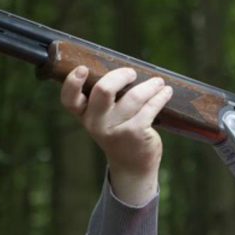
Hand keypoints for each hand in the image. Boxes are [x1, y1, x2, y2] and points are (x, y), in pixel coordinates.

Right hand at [60, 65, 172, 204]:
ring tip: (158, 82)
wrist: (131, 165)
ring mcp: (116, 129)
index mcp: (84, 115)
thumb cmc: (118, 133)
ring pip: (133, 96)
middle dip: (120, 75)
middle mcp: (96, 123)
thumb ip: (104, 99)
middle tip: (132, 73)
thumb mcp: (103, 119)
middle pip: (103, 90)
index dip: (72, 82)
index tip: (83, 69)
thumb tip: (124, 69)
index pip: (69, 99)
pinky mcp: (135, 133)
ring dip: (149, 86)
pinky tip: (166, 92)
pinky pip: (150, 107)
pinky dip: (160, 97)